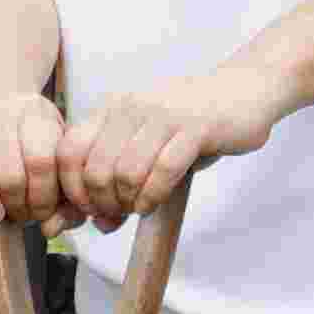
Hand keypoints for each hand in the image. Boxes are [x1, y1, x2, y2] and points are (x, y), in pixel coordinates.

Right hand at [0, 88, 72, 226]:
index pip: (40, 162)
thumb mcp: (59, 153)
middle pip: (5, 170)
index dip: (42, 198)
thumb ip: (66, 195)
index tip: (42, 212)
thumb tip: (51, 228)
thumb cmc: (33, 137)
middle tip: (19, 215)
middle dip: (14, 205)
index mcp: (36, 114)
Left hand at [62, 57, 280, 218]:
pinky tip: (153, 204)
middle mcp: (131, 107)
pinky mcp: (196, 127)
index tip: (88, 209)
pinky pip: (163, 170)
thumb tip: (100, 223)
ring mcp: (163, 115)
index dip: (72, 189)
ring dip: (129, 202)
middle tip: (117, 214)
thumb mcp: (149, 145)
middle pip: (95, 169)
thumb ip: (120, 180)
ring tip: (138, 208)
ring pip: (127, 172)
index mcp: (112, 109)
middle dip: (103, 203)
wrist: (245, 90)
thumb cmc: (192, 124)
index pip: (68, 151)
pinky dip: (153, 196)